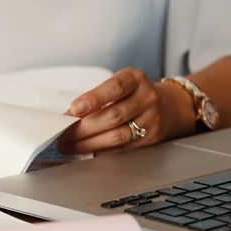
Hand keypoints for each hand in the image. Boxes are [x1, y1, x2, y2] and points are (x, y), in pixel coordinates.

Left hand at [57, 68, 193, 154]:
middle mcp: (146, 98)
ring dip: (88, 144)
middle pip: (112, 116)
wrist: (168, 106)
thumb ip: (95, 98)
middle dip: (83, 128)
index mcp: (135, 79)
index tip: (74, 108)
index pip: (115, 87)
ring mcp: (151, 120)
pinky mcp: (150, 139)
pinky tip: (85, 151)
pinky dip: (100, 151)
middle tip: (62, 135)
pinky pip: (121, 148)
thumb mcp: (118, 85)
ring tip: (68, 146)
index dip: (94, 98)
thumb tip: (68, 117)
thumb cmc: (133, 94)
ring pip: (117, 136)